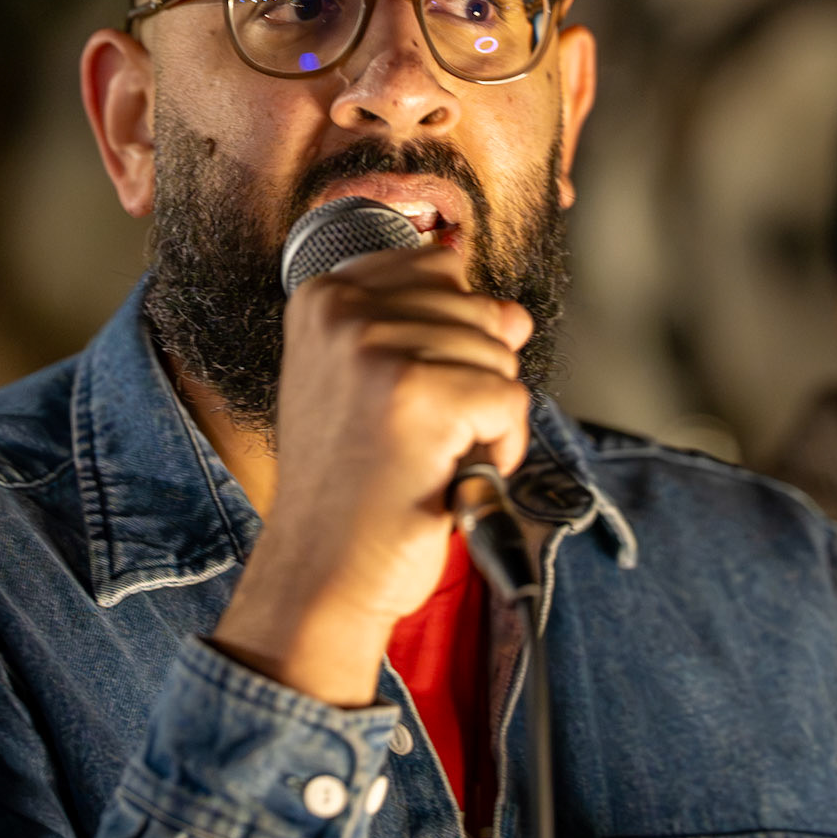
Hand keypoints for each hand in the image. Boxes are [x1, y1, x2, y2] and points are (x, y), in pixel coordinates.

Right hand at [210, 242, 530, 705]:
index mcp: (322, 297)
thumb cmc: (349, 487)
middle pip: (475, 307)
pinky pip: (511, 401)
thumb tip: (514, 313)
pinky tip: (451, 474)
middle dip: (471, 375)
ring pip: (499, 352)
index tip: (410, 386)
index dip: (448, 331)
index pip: (438, 265)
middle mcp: (343, 311)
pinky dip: (500, 449)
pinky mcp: (421, 396)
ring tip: (428, 456)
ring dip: (484, 417)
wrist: (322, 573)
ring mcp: (379, 349)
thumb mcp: (378, 383)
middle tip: (417, 433)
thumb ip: (438, 331)